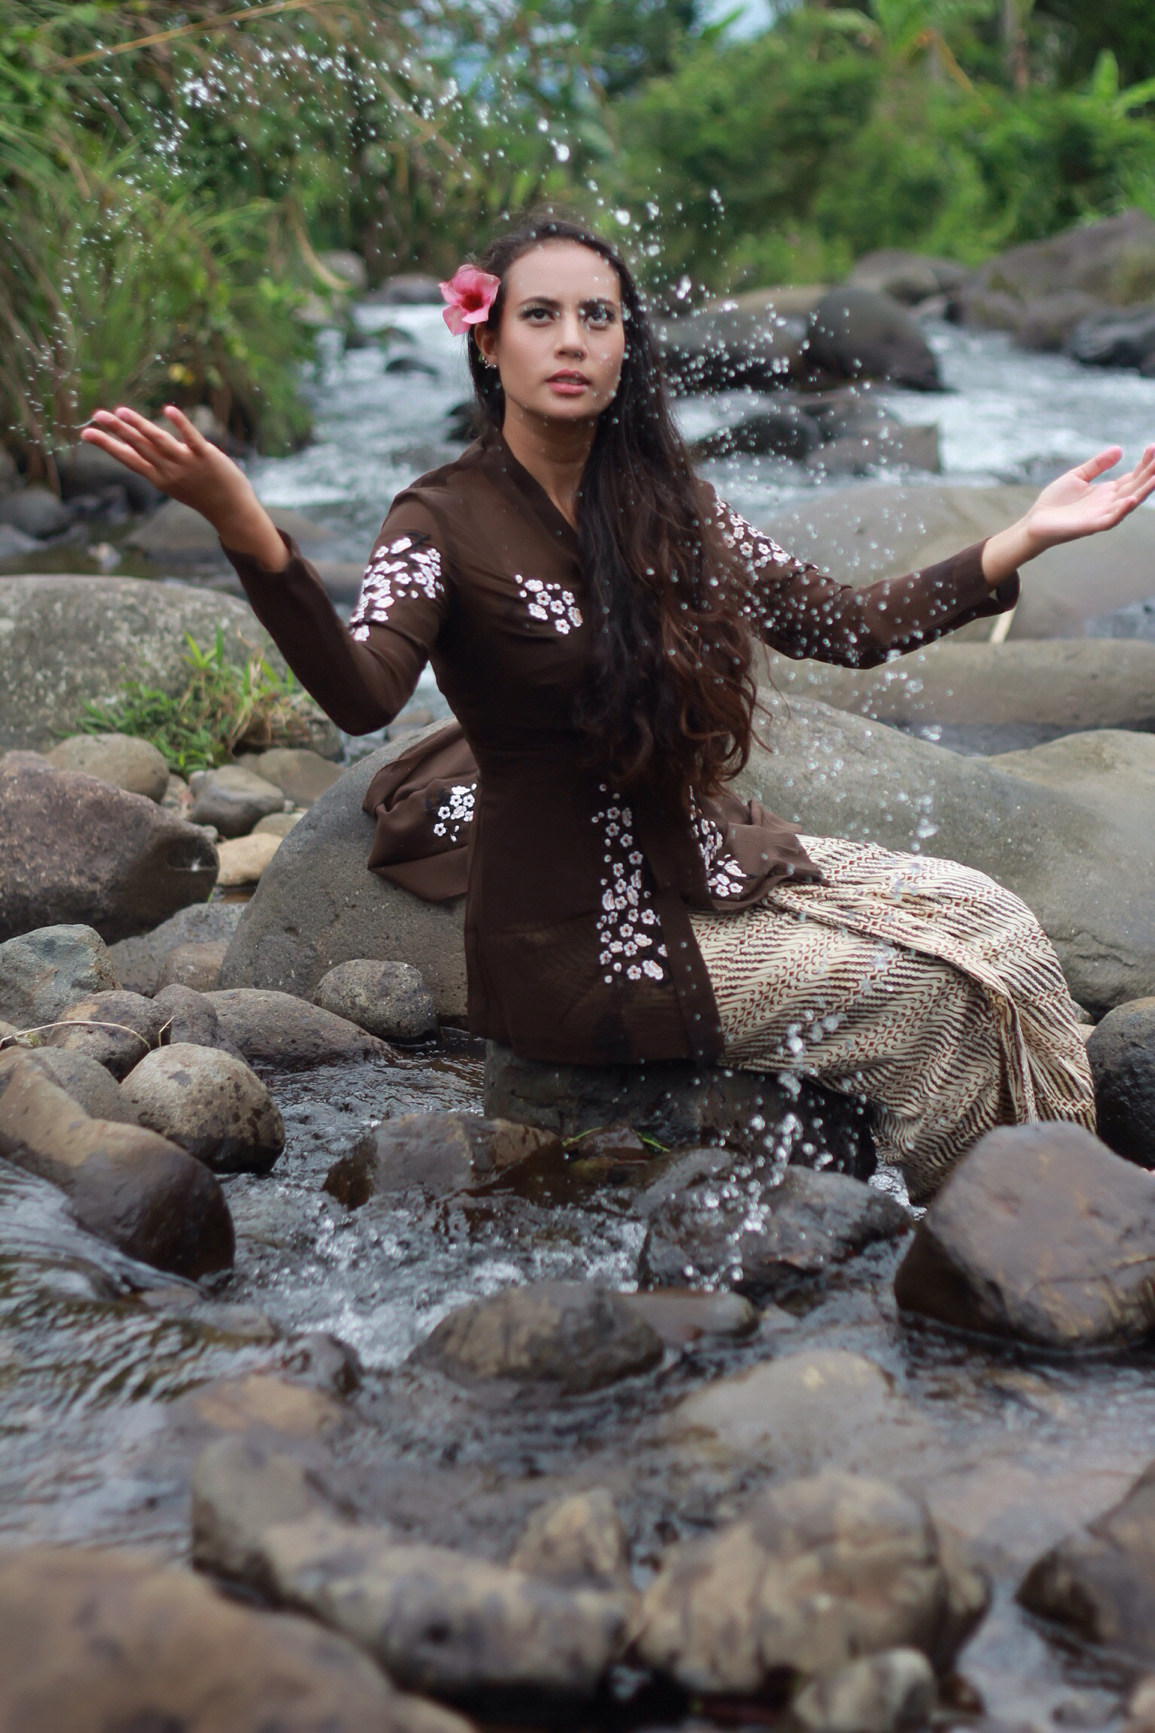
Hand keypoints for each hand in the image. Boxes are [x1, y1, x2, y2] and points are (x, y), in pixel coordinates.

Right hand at [80, 405, 287, 569]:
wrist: (231, 511)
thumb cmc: (203, 494)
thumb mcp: (175, 481)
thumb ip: (160, 462)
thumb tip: (145, 441)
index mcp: (158, 477)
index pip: (128, 458)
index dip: (107, 445)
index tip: (86, 433)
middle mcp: (168, 471)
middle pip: (137, 446)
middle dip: (115, 430)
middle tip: (95, 415)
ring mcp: (186, 464)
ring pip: (158, 441)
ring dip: (139, 425)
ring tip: (121, 411)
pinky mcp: (206, 456)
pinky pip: (191, 438)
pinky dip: (180, 424)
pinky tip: (168, 410)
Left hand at [982, 445, 1154, 586]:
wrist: (1034, 522)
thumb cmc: (1055, 502)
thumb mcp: (1077, 476)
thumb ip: (1097, 464)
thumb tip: (1119, 449)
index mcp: (1107, 492)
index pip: (1133, 477)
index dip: (1144, 464)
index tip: (1153, 447)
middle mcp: (1109, 504)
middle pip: (1135, 487)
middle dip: (1150, 474)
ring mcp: (1101, 515)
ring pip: (1129, 503)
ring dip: (1144, 491)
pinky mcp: (1090, 526)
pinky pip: (1111, 519)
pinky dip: (1123, 510)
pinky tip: (1132, 499)